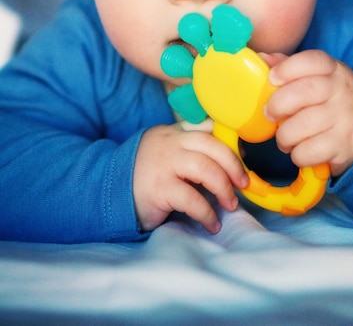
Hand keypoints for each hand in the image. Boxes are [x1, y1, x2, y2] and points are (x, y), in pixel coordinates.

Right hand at [133, 124, 248, 233]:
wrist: (107, 193)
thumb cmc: (145, 177)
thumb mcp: (167, 156)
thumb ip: (190, 153)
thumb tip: (230, 161)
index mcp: (174, 133)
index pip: (208, 130)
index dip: (230, 145)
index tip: (242, 160)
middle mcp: (170, 144)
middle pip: (212, 145)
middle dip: (233, 165)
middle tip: (242, 183)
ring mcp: (164, 164)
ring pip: (205, 169)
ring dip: (224, 188)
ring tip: (229, 204)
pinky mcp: (159, 188)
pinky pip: (192, 200)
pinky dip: (207, 214)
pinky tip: (212, 223)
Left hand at [263, 50, 352, 176]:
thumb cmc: (326, 98)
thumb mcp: (313, 76)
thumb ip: (286, 66)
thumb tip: (262, 59)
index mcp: (332, 70)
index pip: (313, 60)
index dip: (288, 68)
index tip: (272, 78)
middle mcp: (342, 91)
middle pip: (305, 91)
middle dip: (278, 104)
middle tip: (270, 114)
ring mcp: (346, 119)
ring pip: (304, 125)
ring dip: (284, 135)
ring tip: (284, 137)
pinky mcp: (345, 146)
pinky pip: (309, 151)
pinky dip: (297, 154)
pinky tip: (299, 150)